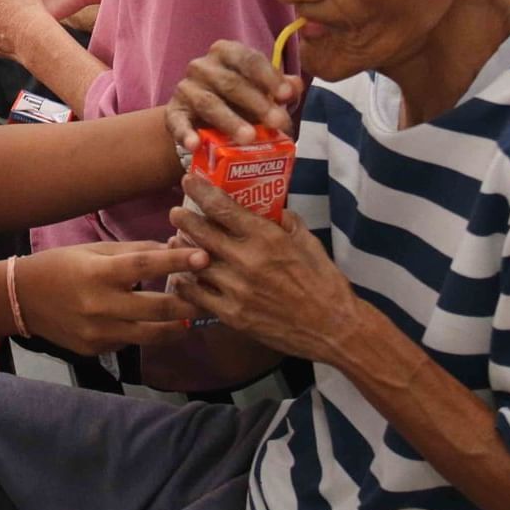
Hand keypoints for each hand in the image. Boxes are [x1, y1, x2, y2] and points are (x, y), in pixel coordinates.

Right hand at [17, 242, 204, 354]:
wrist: (21, 299)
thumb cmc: (60, 266)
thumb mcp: (93, 250)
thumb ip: (133, 252)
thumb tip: (172, 248)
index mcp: (99, 273)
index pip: (146, 266)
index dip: (177, 261)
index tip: (204, 256)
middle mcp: (100, 305)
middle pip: (157, 308)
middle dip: (189, 302)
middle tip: (206, 295)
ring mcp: (98, 332)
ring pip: (151, 335)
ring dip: (176, 326)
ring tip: (190, 317)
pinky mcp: (96, 349)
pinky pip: (130, 342)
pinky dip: (146, 333)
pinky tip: (155, 326)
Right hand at [165, 39, 303, 151]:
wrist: (201, 118)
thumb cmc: (237, 100)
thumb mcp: (261, 91)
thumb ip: (280, 88)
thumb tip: (296, 85)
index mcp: (226, 52)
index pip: (248, 60)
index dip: (269, 77)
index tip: (286, 96)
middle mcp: (202, 66)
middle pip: (230, 82)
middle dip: (257, 103)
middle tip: (277, 123)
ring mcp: (185, 88)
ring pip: (209, 103)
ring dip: (230, 121)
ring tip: (248, 138)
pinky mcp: (173, 112)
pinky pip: (178, 122)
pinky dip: (185, 133)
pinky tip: (194, 144)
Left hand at [168, 174, 359, 361]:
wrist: (333, 329)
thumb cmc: (324, 282)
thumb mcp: (309, 242)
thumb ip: (287, 222)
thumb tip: (272, 208)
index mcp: (267, 238)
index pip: (223, 208)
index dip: (201, 192)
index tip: (188, 181)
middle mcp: (247, 261)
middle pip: (201, 233)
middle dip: (184, 219)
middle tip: (175, 212)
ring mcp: (236, 289)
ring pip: (195, 263)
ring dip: (182, 250)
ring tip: (176, 241)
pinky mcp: (232, 314)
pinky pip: (198, 295)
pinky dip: (186, 283)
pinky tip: (182, 276)